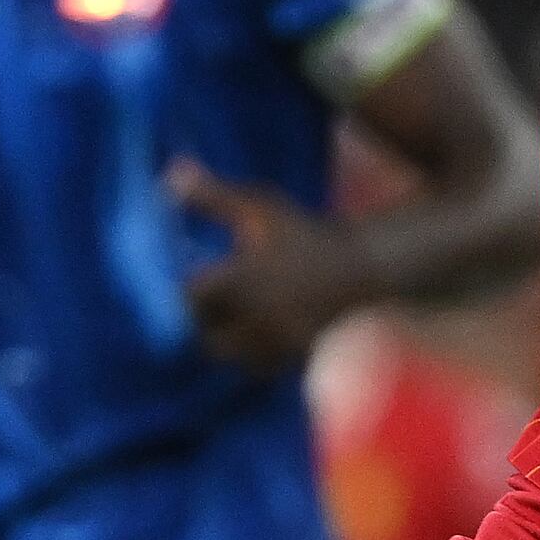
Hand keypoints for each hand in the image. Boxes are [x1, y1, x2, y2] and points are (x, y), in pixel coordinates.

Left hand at [168, 157, 371, 371]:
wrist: (370, 270)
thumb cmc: (309, 235)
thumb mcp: (261, 208)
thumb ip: (213, 196)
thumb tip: (169, 173)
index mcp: (241, 278)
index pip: (189, 295)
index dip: (190, 289)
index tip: (201, 278)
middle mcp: (256, 315)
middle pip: (205, 333)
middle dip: (204, 320)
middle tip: (213, 305)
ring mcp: (277, 341)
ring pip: (230, 354)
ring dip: (225, 341)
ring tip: (236, 320)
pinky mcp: (295, 359)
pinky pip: (258, 366)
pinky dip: (252, 355)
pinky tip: (261, 334)